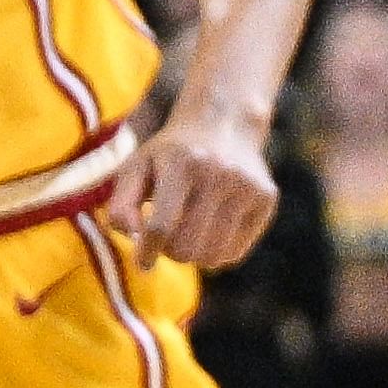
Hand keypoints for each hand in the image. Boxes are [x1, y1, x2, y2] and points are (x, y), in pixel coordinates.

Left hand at [118, 94, 279, 267]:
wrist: (223, 124)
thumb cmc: (170, 155)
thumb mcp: (137, 167)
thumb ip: (121, 203)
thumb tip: (133, 236)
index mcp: (181, 163)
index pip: (161, 226)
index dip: (147, 251)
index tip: (142, 264)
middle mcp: (219, 173)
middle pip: (187, 245)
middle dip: (171, 252)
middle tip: (167, 240)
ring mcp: (247, 186)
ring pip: (214, 255)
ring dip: (195, 256)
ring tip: (187, 237)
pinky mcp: (266, 198)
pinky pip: (236, 252)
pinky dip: (218, 253)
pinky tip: (210, 234)